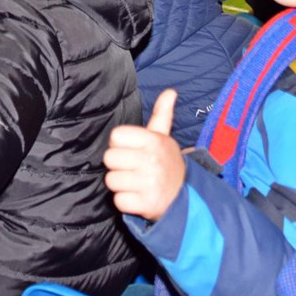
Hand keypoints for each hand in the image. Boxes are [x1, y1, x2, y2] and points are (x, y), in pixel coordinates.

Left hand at [103, 89, 183, 221]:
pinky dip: (126, 202)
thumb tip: (170, 91)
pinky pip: (119, 201)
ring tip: (135, 183)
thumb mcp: (164, 138)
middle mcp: (152, 160)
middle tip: (133, 169)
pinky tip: (138, 197)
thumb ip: (162, 114)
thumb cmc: (167, 163)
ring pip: (111, 180)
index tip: (132, 150)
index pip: (116, 136)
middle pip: (109, 158)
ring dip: (121, 185)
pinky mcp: (147, 204)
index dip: (120, 144)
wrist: (186, 195)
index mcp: (154, 141)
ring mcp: (150, 183)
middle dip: (118, 166)